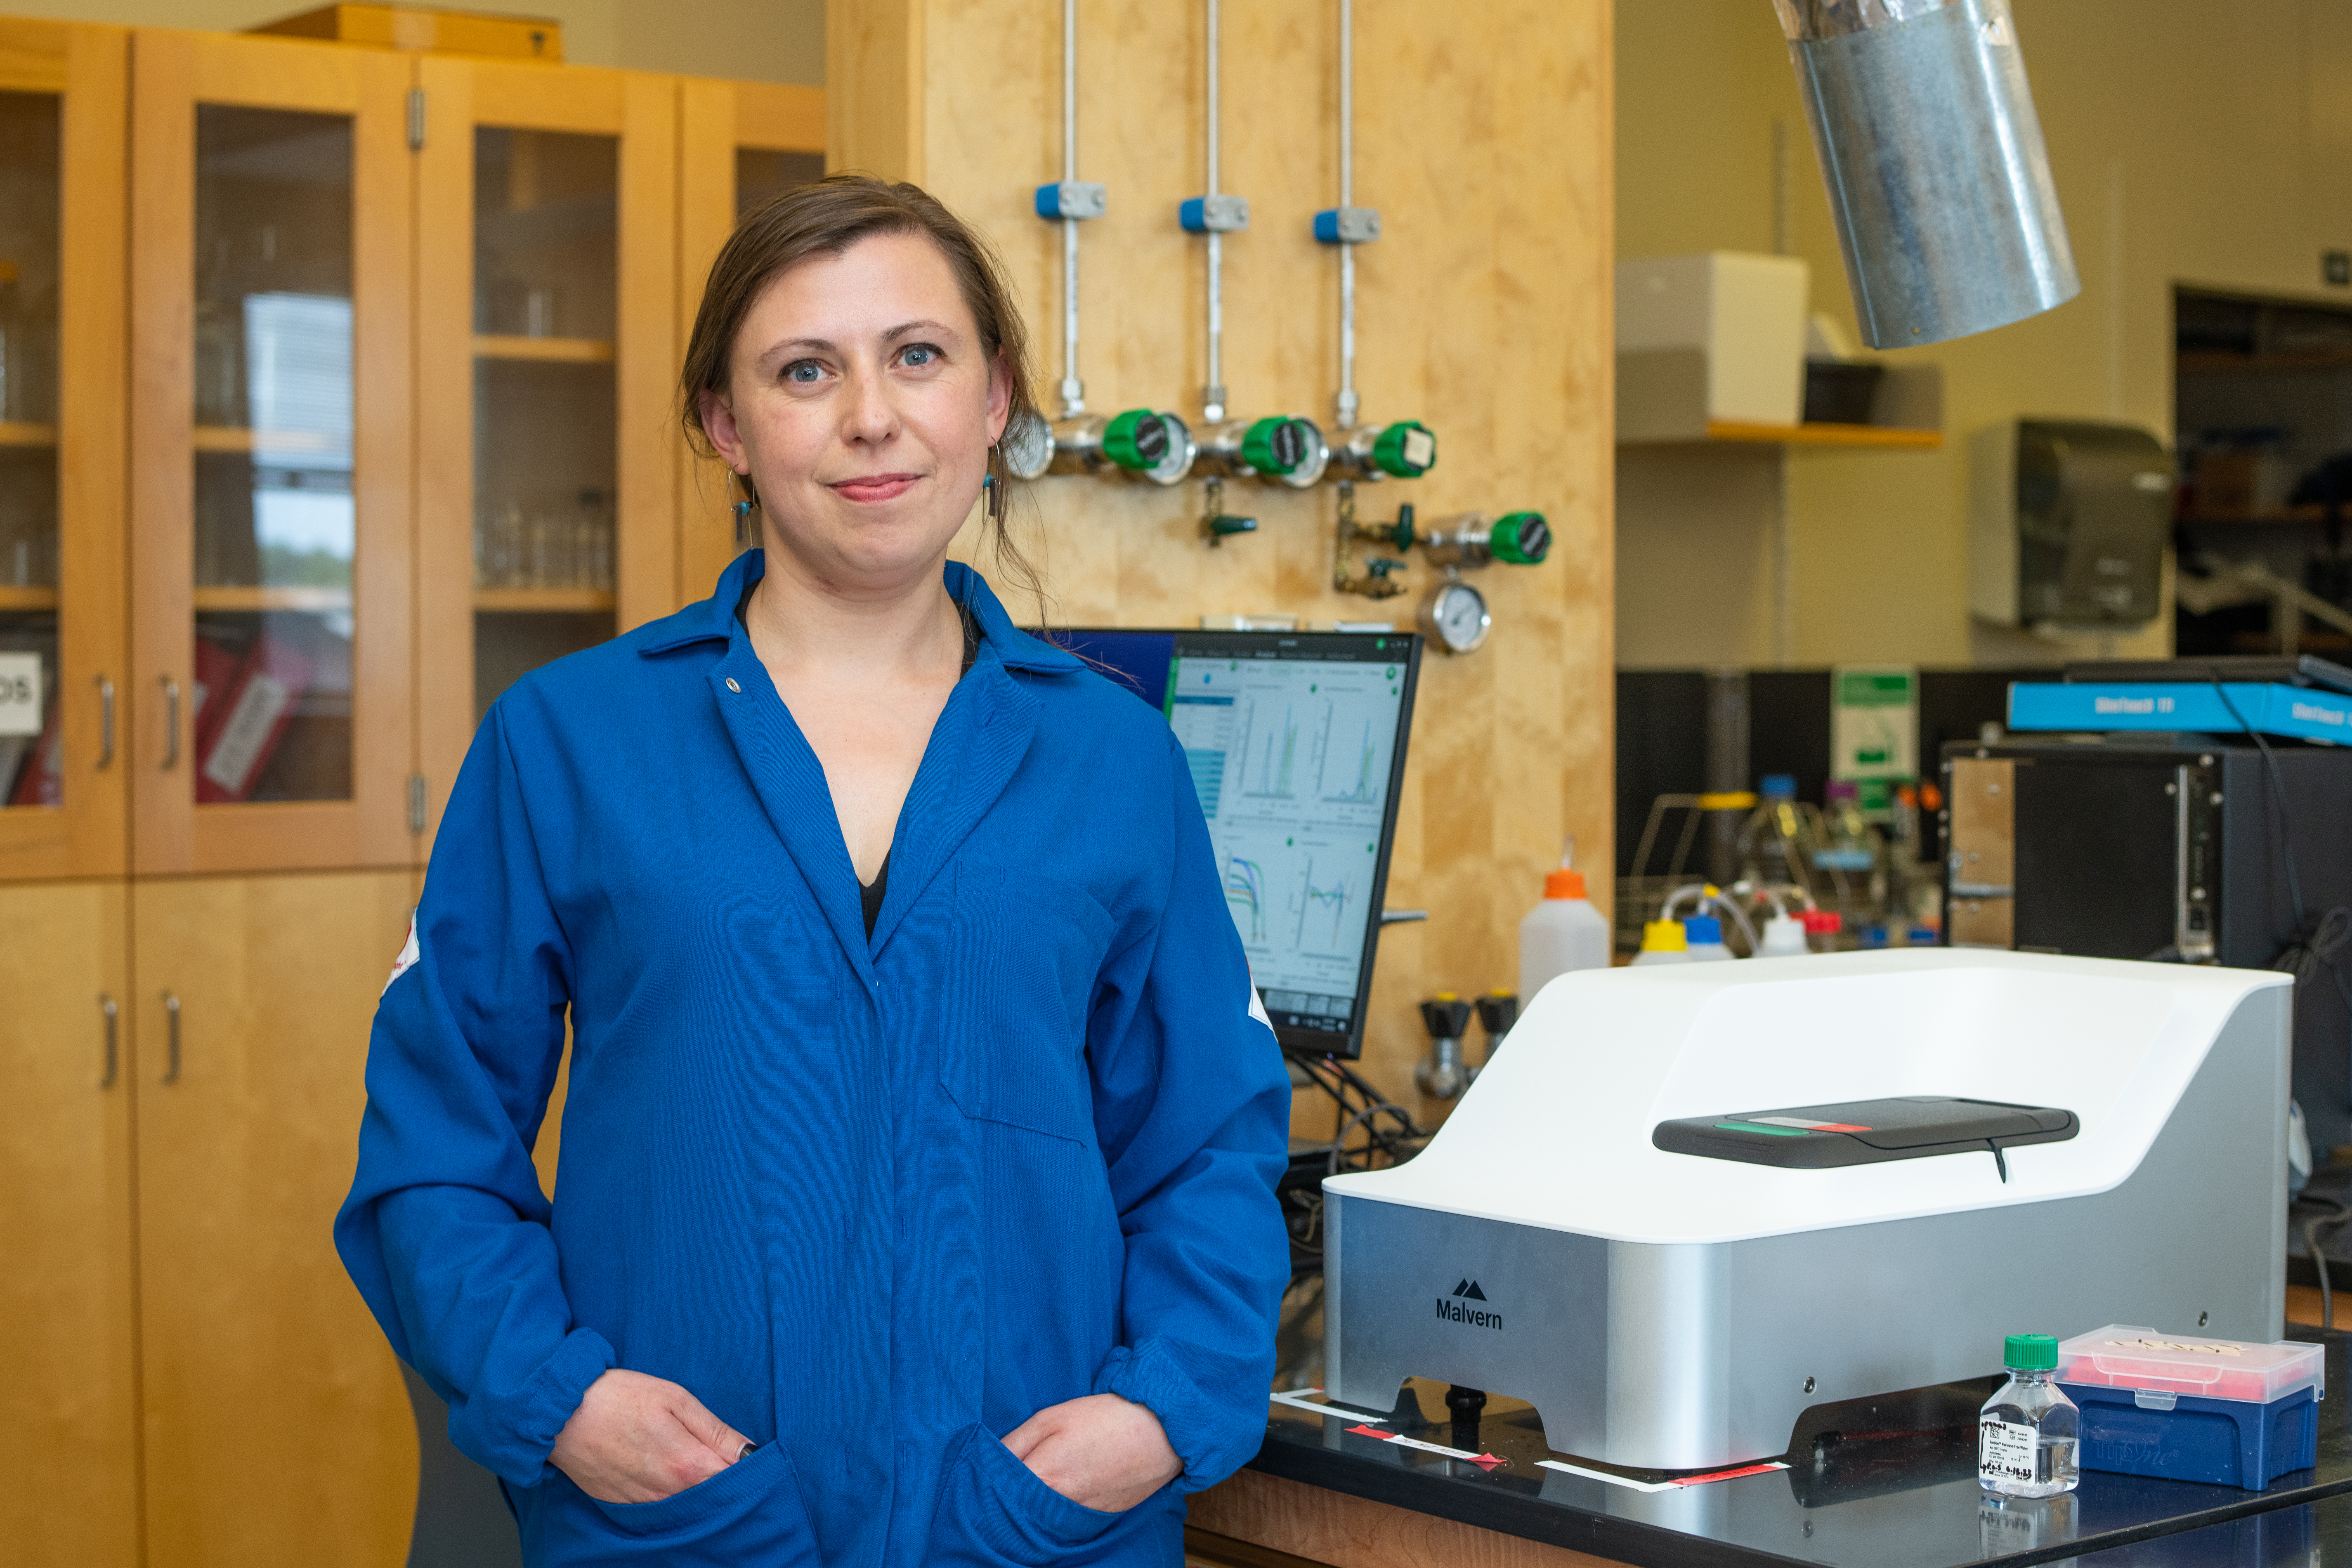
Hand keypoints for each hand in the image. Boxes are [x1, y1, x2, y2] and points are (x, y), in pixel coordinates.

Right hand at [549, 1368, 751, 1504]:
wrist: (560, 1413)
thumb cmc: (620, 1397)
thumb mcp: (676, 1399)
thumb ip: (716, 1431)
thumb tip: (749, 1451)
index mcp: (686, 1465)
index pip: (735, 1480)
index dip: (747, 1468)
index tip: (749, 1456)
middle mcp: (667, 1493)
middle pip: (713, 1497)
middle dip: (724, 1481)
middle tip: (721, 1458)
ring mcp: (643, 1504)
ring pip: (686, 1506)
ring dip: (697, 1489)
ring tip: (688, 1460)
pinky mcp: (623, 1507)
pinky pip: (658, 1508)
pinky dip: (668, 1495)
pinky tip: (664, 1473)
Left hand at [1001, 1393, 1180, 1512]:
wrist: (1161, 1433)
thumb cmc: (1105, 1417)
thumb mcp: (1051, 1417)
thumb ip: (1014, 1443)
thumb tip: (987, 1461)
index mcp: (1043, 1477)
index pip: (997, 1494)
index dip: (985, 1485)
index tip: (979, 1478)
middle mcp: (1059, 1505)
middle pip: (1017, 1512)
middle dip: (1006, 1499)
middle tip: (1005, 1480)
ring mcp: (1080, 1517)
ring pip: (1042, 1519)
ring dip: (1034, 1505)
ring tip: (1041, 1480)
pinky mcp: (1098, 1520)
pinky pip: (1067, 1520)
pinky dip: (1060, 1508)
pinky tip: (1065, 1489)